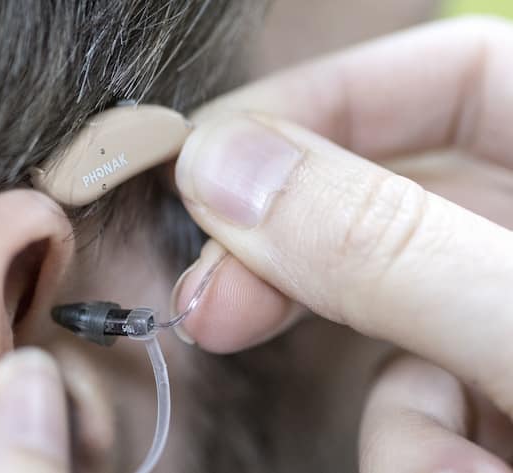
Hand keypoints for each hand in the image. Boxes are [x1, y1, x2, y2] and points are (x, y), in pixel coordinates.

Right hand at [173, 17, 512, 471]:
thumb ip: (383, 243)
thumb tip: (219, 171)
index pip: (445, 75)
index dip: (319, 103)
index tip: (206, 165)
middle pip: (393, 206)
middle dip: (296, 266)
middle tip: (205, 307)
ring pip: (398, 326)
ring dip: (397, 408)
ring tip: (463, 463)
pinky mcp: (503, 400)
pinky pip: (426, 405)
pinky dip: (421, 450)